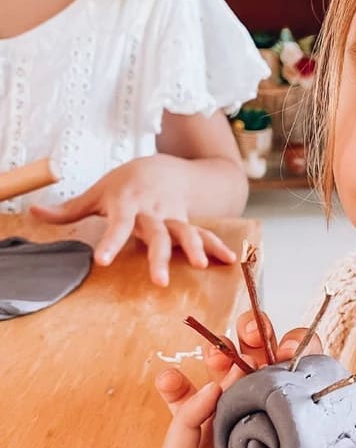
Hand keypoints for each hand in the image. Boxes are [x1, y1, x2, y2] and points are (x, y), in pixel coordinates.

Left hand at [29, 155, 236, 285]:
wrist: (163, 166)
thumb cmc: (126, 184)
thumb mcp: (98, 192)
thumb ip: (69, 209)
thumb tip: (34, 213)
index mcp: (128, 204)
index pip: (118, 224)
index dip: (111, 242)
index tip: (103, 260)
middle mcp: (153, 211)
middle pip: (157, 233)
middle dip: (160, 256)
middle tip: (160, 281)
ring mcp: (174, 216)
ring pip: (185, 231)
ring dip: (195, 248)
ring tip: (199, 265)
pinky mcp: (188, 222)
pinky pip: (205, 233)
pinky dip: (217, 246)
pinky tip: (230, 260)